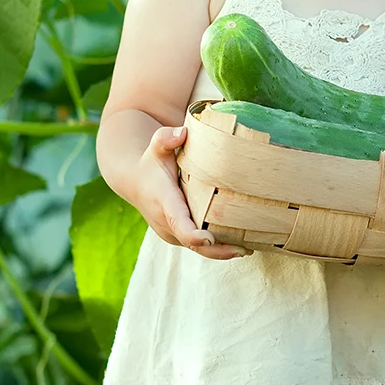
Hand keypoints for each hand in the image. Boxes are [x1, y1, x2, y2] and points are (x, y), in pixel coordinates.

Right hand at [129, 125, 251, 260]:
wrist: (136, 181)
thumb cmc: (151, 162)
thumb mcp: (156, 146)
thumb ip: (166, 138)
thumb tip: (182, 133)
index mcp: (164, 202)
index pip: (178, 223)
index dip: (193, 234)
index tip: (208, 239)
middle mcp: (166, 223)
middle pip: (193, 244)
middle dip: (217, 250)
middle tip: (244, 250)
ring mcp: (172, 233)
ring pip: (197, 249)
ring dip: (221, 252)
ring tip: (248, 249)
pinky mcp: (178, 237)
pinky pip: (198, 247)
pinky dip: (217, 248)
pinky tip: (240, 245)